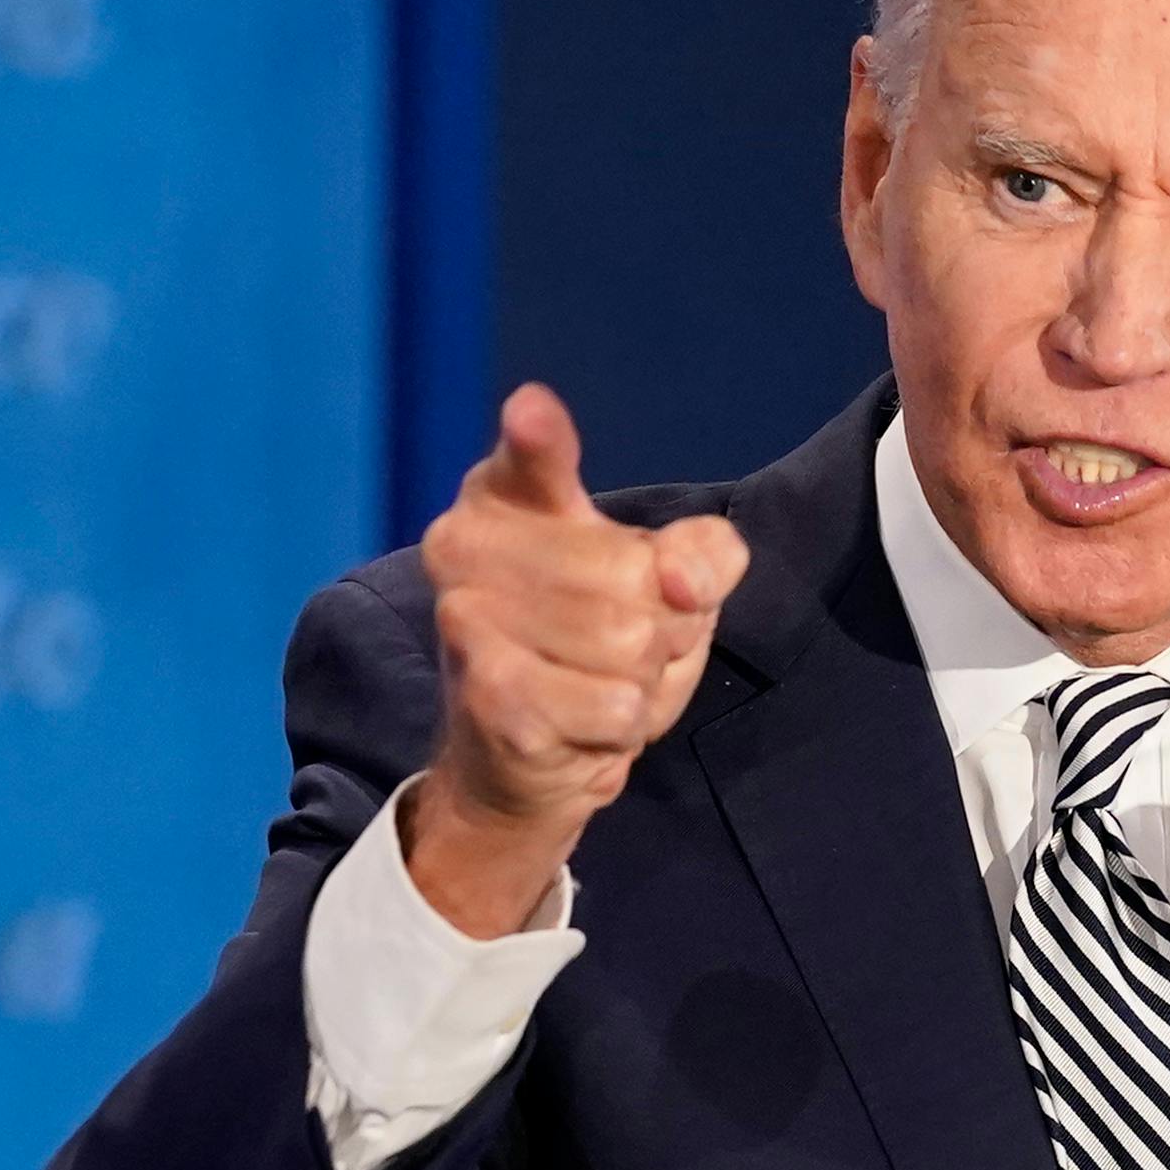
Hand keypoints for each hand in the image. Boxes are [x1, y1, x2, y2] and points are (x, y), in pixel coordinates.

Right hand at [406, 383, 748, 934]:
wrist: (522, 758)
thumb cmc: (597, 649)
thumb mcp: (670, 585)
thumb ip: (704, 555)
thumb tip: (680, 575)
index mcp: (506, 495)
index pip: (531, 456)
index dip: (538, 436)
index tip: (532, 412)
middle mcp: (465, 544)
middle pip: (637, 574)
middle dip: (660, 626)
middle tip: (621, 648)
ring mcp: (467, 620)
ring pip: (629, 643)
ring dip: (641, 679)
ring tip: (600, 683)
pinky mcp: (488, 696)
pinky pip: (615, 705)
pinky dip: (622, 726)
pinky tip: (581, 724)